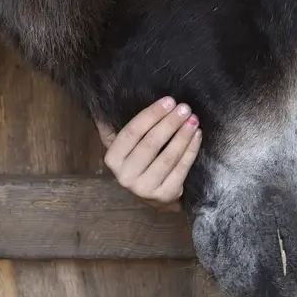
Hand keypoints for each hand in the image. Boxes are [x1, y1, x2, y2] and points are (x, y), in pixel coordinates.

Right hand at [96, 97, 200, 212]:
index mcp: (113, 159)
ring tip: (193, 119)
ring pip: (168, 157)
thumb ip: (111, 127)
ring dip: (183, 135)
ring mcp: (145, 188)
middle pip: (151, 144)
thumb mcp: (121, 146)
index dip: (152, 115)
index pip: (132, 132)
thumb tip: (99, 107)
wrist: (152, 195)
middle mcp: (125, 176)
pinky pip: (181, 169)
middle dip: (170, 123)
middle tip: (184, 108)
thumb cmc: (137, 161)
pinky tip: (197, 135)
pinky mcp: (165, 194)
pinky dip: (191, 150)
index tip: (169, 101)